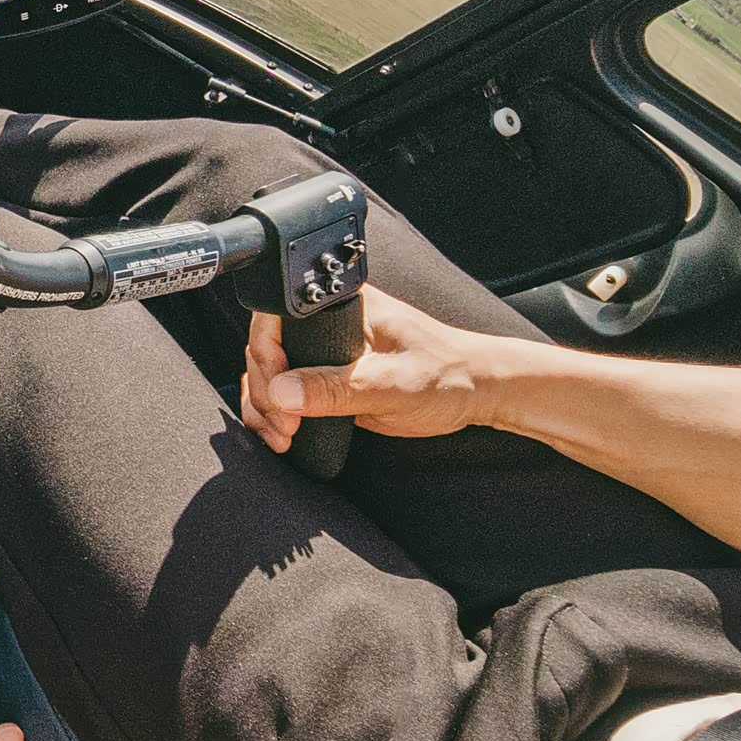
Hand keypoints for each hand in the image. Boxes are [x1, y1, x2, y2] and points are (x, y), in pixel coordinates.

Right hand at [240, 286, 497, 452]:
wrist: (476, 392)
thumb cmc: (448, 375)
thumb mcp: (393, 384)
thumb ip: (337, 388)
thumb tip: (282, 393)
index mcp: (341, 304)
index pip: (274, 319)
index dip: (266, 358)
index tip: (280, 397)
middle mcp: (325, 323)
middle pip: (264, 350)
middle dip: (264, 393)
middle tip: (283, 426)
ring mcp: (324, 352)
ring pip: (268, 375)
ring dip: (263, 408)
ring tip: (281, 436)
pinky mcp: (328, 378)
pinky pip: (285, 393)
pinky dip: (275, 415)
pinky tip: (282, 435)